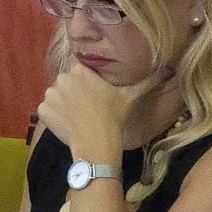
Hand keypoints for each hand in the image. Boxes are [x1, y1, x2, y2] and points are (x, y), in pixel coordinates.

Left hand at [36, 61, 160, 163]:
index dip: (87, 80)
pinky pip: (47, 109)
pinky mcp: (42, 110)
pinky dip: (55, 115)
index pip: (81, 69)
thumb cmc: (114, 117)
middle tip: (88, 106)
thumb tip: (169, 69)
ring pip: (57, 95)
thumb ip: (147, 80)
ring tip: (79, 115)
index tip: (94, 91)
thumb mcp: (131, 96)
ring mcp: (49, 94)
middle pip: (67, 81)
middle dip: (75, 91)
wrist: (96, 142)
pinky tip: (68, 123)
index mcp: (80, 70)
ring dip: (64, 103)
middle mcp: (61, 78)